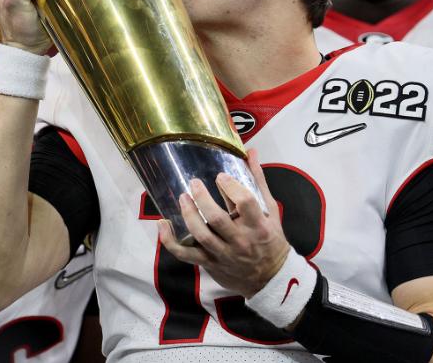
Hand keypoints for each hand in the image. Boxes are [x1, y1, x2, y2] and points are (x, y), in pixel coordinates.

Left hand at [157, 149, 288, 297]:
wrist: (270, 279)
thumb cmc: (270, 241)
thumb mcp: (270, 211)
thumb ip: (258, 182)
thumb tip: (251, 153)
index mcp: (258, 226)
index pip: (245, 202)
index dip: (231, 186)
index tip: (221, 176)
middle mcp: (240, 241)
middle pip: (217, 219)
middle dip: (202, 199)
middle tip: (194, 183)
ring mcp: (224, 254)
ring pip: (201, 235)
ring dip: (188, 215)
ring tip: (182, 198)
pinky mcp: (210, 263)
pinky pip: (186, 254)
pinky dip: (170, 241)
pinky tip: (162, 224)